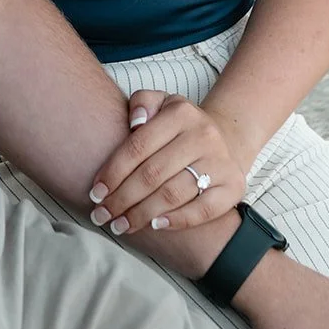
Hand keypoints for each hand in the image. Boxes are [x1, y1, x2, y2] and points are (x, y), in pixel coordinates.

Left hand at [88, 90, 246, 234]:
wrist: (223, 139)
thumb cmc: (178, 126)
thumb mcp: (160, 102)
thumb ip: (142, 102)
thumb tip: (135, 123)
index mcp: (181, 113)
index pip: (139, 146)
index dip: (113, 171)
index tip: (95, 192)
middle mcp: (203, 135)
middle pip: (153, 174)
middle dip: (122, 198)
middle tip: (101, 214)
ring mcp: (220, 162)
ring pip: (173, 194)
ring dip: (141, 214)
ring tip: (120, 226)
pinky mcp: (233, 187)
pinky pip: (203, 210)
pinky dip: (177, 220)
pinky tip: (154, 226)